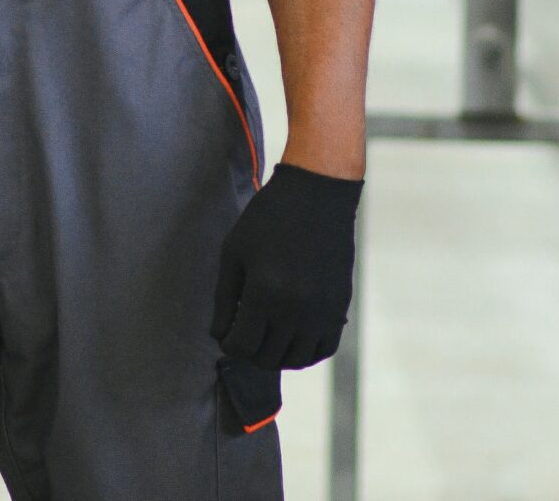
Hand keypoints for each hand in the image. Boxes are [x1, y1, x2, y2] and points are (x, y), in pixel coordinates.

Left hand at [212, 162, 361, 368]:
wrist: (317, 198)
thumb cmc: (267, 220)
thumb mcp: (234, 252)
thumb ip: (224, 297)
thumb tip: (219, 334)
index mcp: (264, 293)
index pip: (242, 345)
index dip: (228, 344)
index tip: (224, 334)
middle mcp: (296, 310)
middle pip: (267, 357)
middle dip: (249, 351)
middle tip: (241, 334)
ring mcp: (322, 313)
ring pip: (296, 360)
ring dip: (276, 355)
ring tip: (264, 337)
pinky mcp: (340, 309)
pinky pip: (324, 349)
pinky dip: (305, 353)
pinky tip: (290, 339)